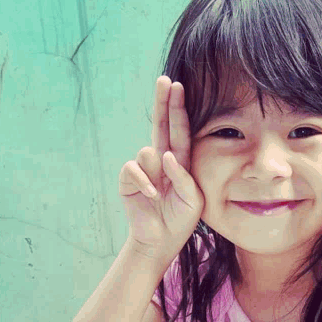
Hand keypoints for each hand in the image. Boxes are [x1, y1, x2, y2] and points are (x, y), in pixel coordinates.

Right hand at [118, 76, 204, 252]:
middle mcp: (161, 160)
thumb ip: (184, 177)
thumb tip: (165, 154)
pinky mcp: (129, 179)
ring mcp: (144, 168)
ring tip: (161, 194)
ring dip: (156, 172)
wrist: (160, 241)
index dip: (178, 109)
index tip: (178, 86)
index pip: (180, 131)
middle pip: (161, 125)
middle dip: (163, 102)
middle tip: (164, 80)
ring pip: (148, 151)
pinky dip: (144, 182)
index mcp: (180, 162)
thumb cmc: (180, 221)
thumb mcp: (193, 200)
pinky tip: (152, 196)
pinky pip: (134, 168)